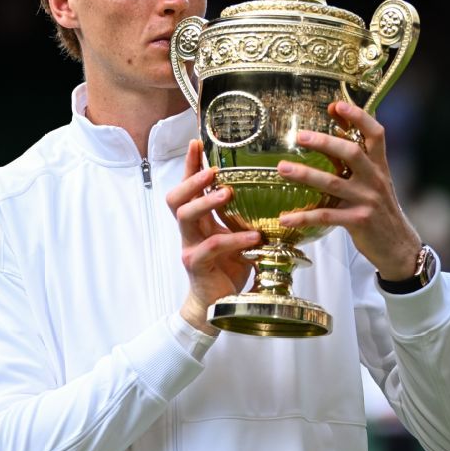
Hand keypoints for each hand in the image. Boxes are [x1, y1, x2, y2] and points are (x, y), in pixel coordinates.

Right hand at [166, 140, 260, 334]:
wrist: (217, 307)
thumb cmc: (228, 269)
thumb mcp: (239, 237)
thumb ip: (244, 218)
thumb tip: (273, 192)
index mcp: (198, 221)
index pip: (188, 187)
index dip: (190, 165)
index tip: (197, 143)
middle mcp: (189, 231)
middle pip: (175, 197)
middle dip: (192, 180)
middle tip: (213, 170)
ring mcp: (189, 247)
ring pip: (186, 216)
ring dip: (207, 201)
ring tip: (228, 193)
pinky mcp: (196, 265)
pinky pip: (211, 247)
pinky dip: (234, 240)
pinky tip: (253, 238)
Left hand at [275, 101, 422, 279]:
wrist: (398, 247)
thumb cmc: (380, 211)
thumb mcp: (374, 183)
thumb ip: (357, 162)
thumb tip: (332, 135)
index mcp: (379, 166)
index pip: (375, 133)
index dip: (358, 116)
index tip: (336, 105)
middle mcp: (374, 179)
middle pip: (351, 152)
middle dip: (325, 141)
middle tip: (300, 135)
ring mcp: (367, 200)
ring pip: (333, 183)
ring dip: (305, 174)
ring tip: (282, 168)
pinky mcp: (357, 221)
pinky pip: (325, 216)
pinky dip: (303, 217)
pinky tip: (285, 218)